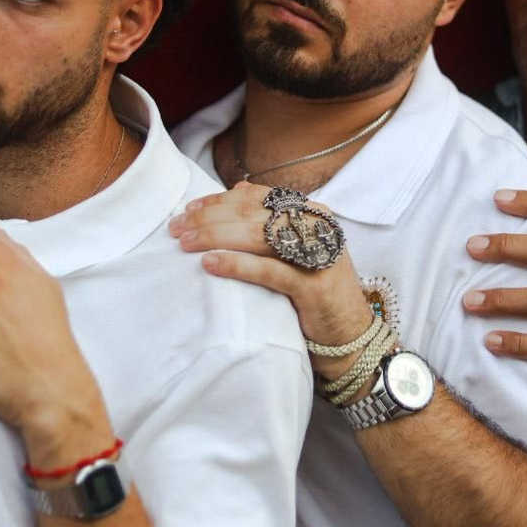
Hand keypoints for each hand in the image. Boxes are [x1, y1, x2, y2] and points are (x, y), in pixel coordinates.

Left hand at [170, 183, 372, 379]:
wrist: (350, 334)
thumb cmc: (315, 290)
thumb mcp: (297, 248)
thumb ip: (272, 222)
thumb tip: (235, 191)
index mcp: (311, 212)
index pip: (257, 196)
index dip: (218, 200)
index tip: (188, 210)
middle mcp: (316, 226)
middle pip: (252, 213)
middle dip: (209, 217)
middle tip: (177, 227)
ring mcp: (316, 255)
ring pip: (257, 236)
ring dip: (215, 236)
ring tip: (186, 243)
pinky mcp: (313, 286)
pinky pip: (268, 270)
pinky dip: (236, 264)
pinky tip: (210, 263)